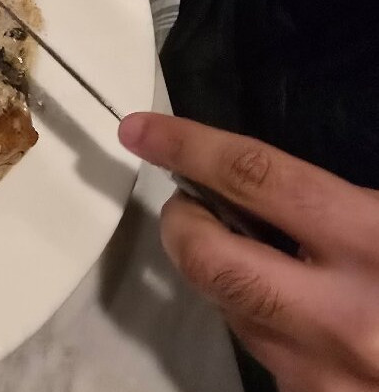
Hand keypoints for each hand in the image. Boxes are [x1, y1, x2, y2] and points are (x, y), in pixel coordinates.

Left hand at [118, 112, 378, 391]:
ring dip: (219, 273)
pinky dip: (264, 321)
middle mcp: (340, 317)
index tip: (142, 129)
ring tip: (242, 249)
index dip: (189, 145)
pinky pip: (269, 355)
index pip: (256, 177)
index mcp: (376, 245)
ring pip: (231, 310)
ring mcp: (323, 376)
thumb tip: (285, 181)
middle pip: (210, 258)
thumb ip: (362, 202)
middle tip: (184, 203)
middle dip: (181, 223)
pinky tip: (291, 308)